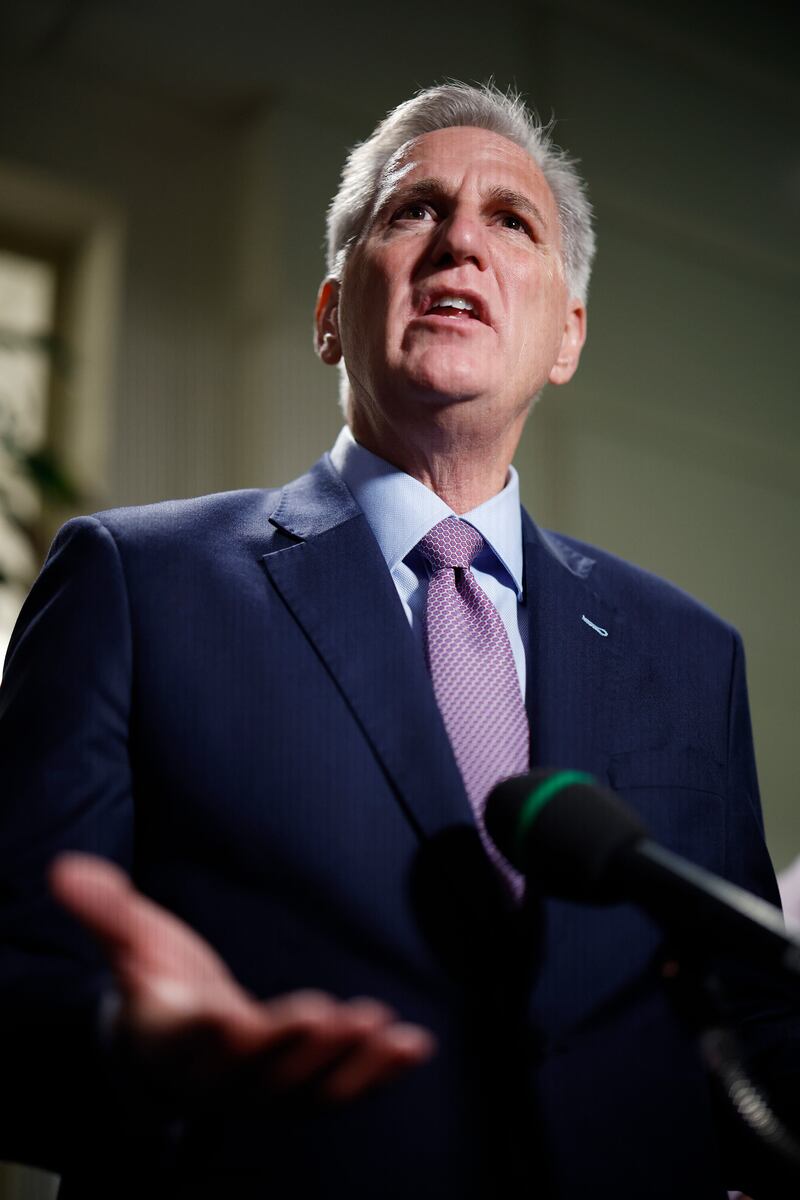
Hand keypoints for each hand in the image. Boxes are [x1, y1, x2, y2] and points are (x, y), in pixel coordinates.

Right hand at [49, 853, 434, 1104]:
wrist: (176, 1047)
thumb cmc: (159, 987)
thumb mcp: (132, 945)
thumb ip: (106, 910)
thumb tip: (65, 869)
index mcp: (175, 1040)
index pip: (194, 1043)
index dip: (215, 1035)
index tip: (231, 1019)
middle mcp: (221, 1077)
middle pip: (258, 1073)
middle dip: (295, 1048)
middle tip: (332, 1015)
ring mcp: (264, 1092)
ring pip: (306, 1091)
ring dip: (347, 1064)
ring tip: (382, 1029)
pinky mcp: (301, 1092)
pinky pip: (341, 1093)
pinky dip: (379, 1074)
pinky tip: (416, 1046)